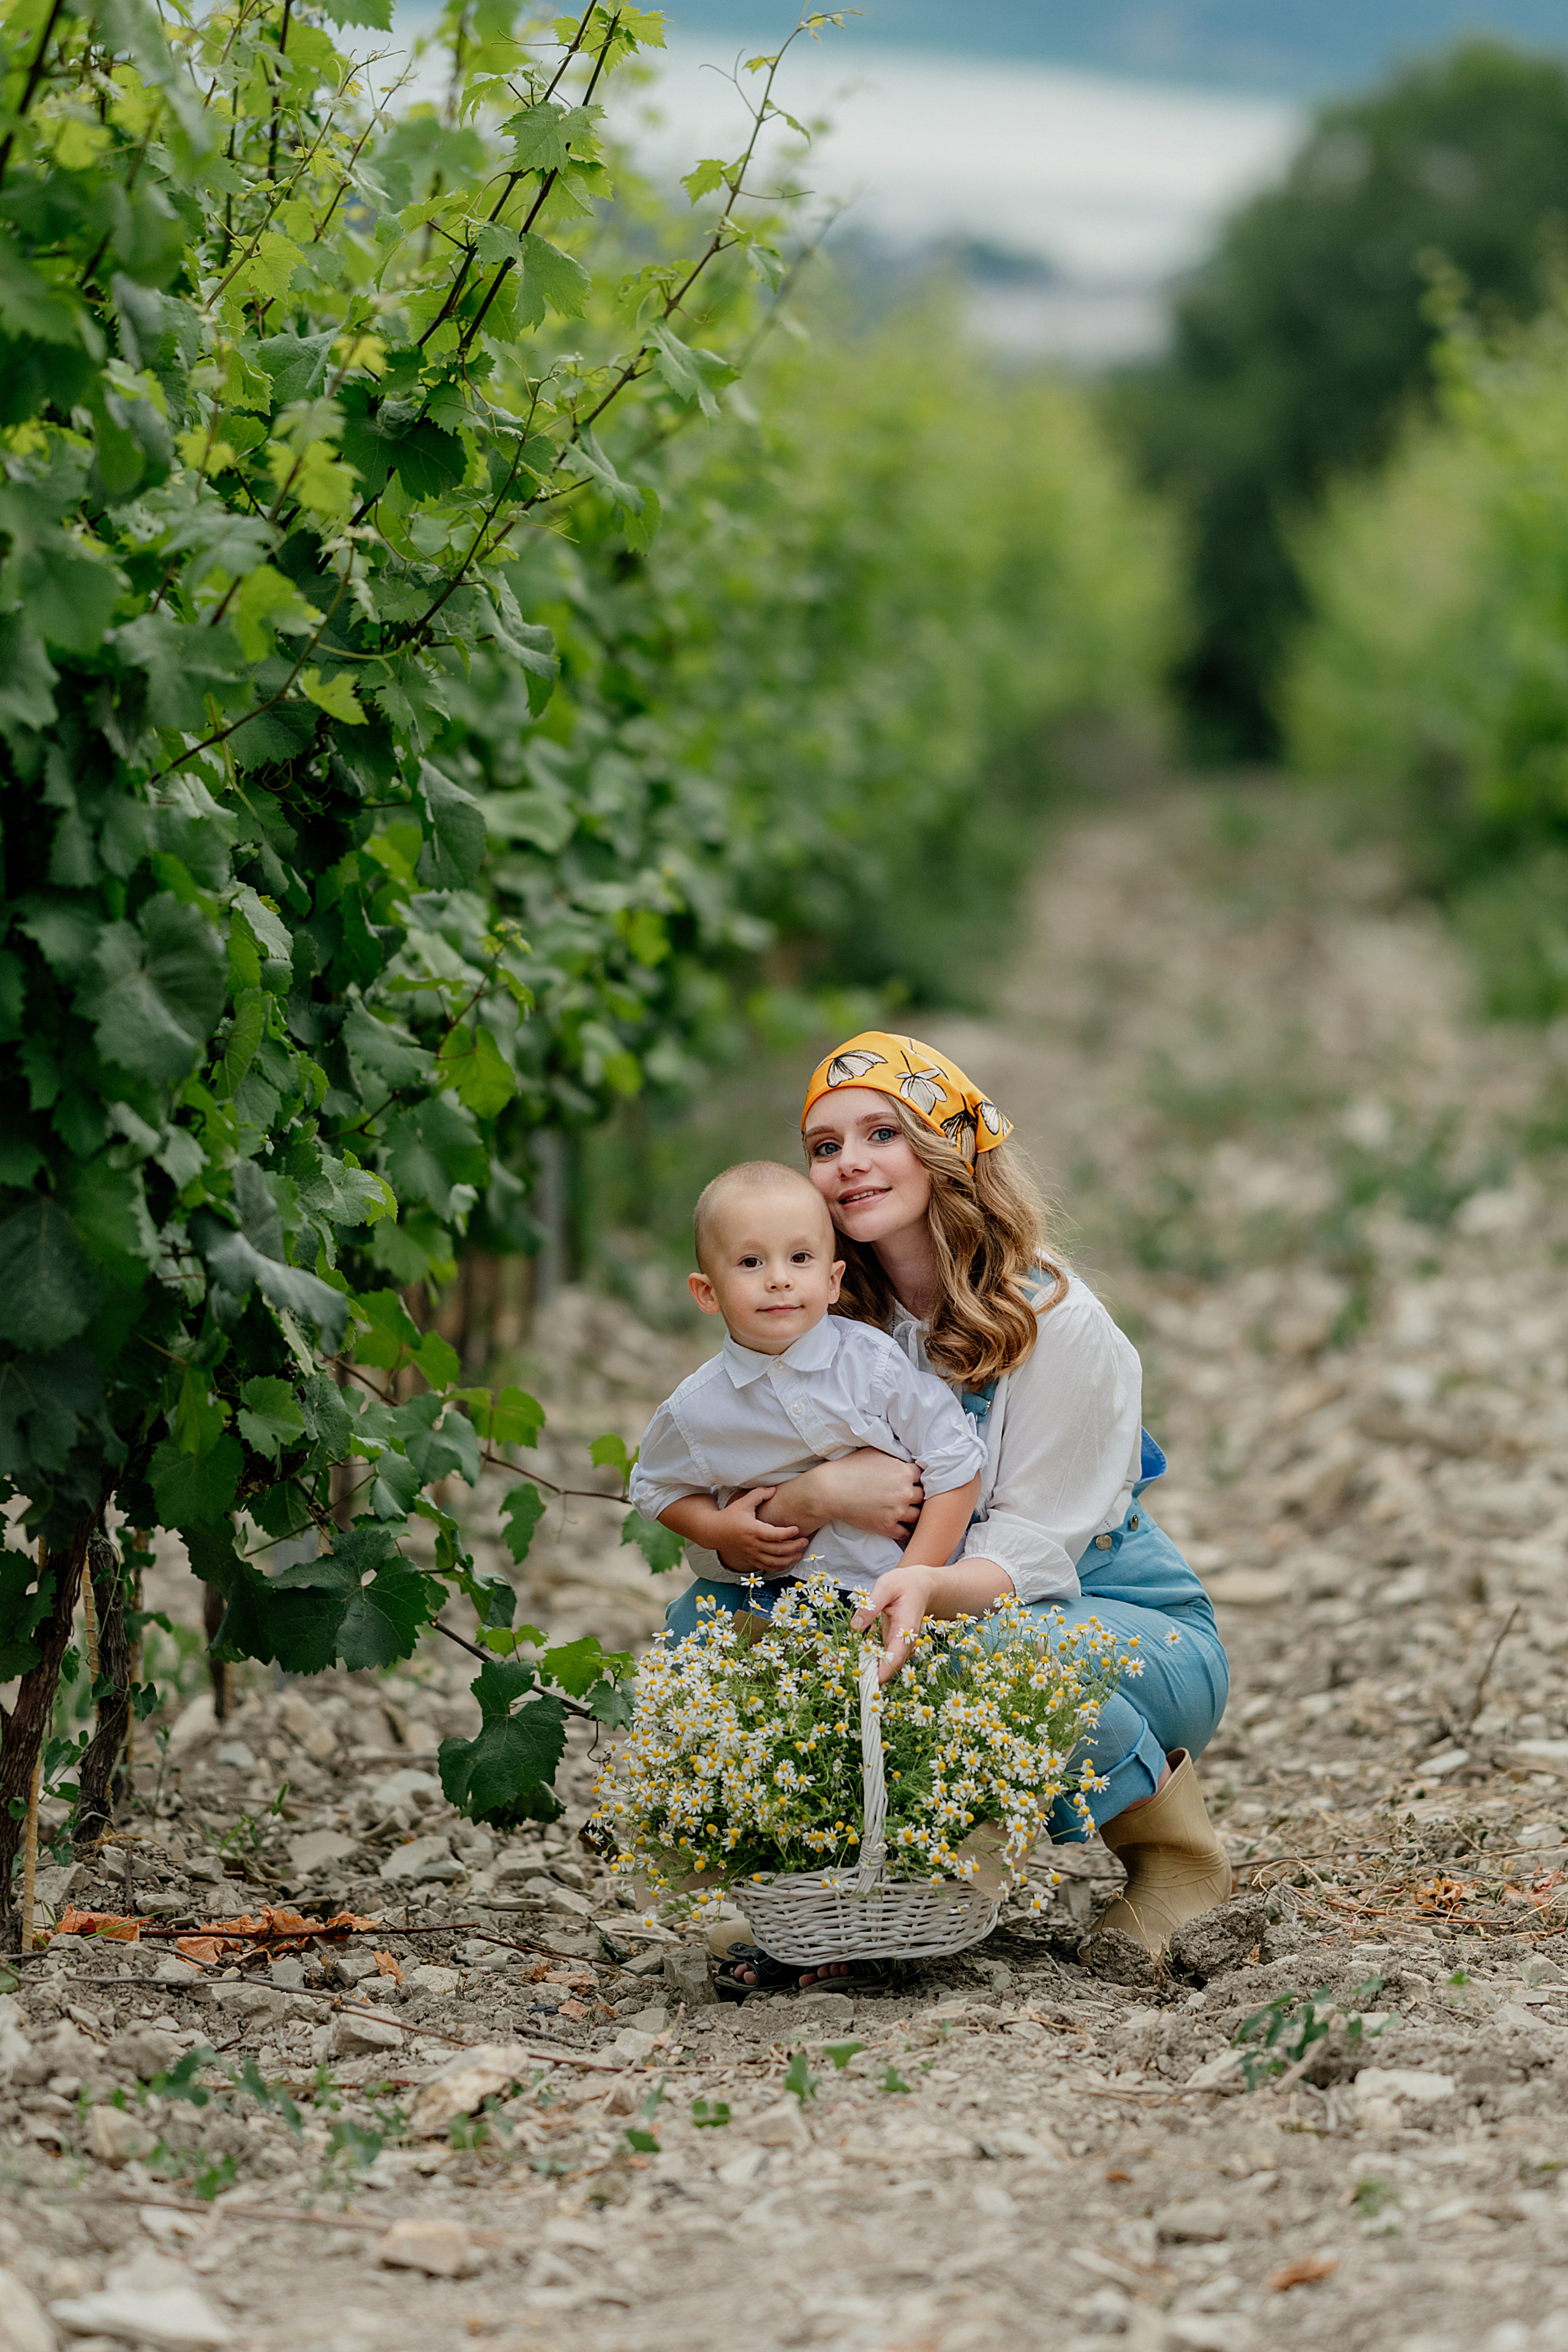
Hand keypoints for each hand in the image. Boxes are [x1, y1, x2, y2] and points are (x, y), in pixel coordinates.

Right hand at [713, 1486, 807, 1576]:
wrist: (714, 1532)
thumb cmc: (730, 1516)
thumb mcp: (743, 1502)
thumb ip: (759, 1494)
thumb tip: (774, 1489)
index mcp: (752, 1529)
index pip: (773, 1534)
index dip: (787, 1533)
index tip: (797, 1529)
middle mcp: (752, 1544)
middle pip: (777, 1550)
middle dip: (794, 1547)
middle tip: (805, 1541)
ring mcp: (751, 1554)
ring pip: (773, 1561)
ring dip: (789, 1559)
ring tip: (800, 1554)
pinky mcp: (750, 1560)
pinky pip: (766, 1567)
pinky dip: (778, 1567)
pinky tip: (787, 1562)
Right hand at [763, 1449, 923, 1541]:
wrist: (830, 1490)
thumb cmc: (849, 1467)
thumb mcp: (875, 1453)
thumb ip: (895, 1456)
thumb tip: (906, 1456)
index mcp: (903, 1471)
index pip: (924, 1475)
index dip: (918, 1478)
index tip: (915, 1480)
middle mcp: (904, 1492)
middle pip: (925, 1496)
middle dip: (919, 1495)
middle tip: (914, 1496)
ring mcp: (896, 1511)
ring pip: (919, 1516)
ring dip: (915, 1513)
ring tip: (912, 1511)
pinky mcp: (887, 1527)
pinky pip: (906, 1533)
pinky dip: (907, 1530)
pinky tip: (905, 1526)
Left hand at [851, 1563, 939, 1683]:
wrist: (920, 1586)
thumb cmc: (904, 1584)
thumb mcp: (885, 1587)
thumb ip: (870, 1606)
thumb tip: (855, 1627)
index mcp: (905, 1631)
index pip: (894, 1660)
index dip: (878, 1675)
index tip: (858, 1679)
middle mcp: (903, 1644)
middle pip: (885, 1669)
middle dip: (864, 1674)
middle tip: (839, 1671)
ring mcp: (897, 1647)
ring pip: (879, 1666)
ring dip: (859, 1667)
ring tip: (835, 1664)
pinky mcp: (890, 1645)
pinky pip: (875, 1657)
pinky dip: (859, 1658)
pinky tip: (840, 1657)